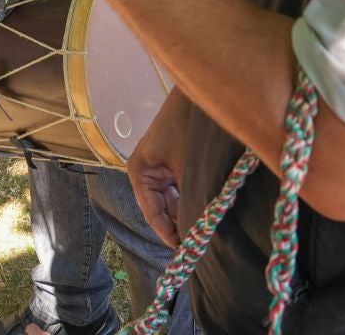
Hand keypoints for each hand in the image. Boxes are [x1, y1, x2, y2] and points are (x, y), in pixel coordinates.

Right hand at [129, 91, 192, 247]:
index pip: (152, 214)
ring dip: (186, 211)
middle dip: (179, 224)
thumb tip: (195, 231)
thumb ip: (189, 199)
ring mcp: (159, 165)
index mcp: (140, 172)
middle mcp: (145, 170)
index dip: (168, 235)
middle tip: (199, 245)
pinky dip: (190, 198)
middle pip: (161, 209)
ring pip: (172, 200)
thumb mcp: (189, 167)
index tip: (185, 253)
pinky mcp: (173, 160)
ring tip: (203, 231)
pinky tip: (205, 209)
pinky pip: (179, 188)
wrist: (203, 92)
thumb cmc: (190, 126)